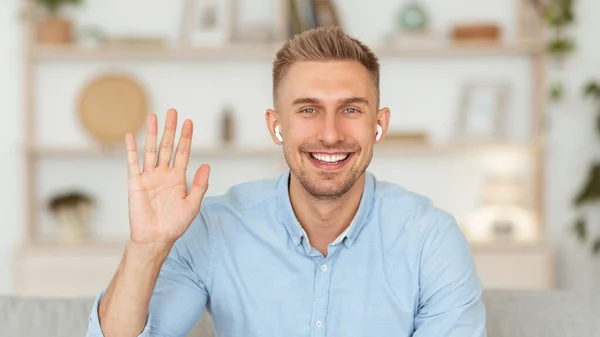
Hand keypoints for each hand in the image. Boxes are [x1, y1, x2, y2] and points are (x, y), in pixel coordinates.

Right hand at [125, 108, 209, 245]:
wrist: (156, 238)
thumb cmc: (175, 224)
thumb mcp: (193, 204)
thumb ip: (200, 185)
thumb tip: (206, 165)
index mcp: (178, 178)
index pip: (183, 152)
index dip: (186, 137)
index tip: (189, 122)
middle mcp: (163, 174)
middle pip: (167, 146)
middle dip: (170, 129)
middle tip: (172, 112)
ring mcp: (149, 177)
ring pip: (150, 150)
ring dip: (152, 133)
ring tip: (153, 116)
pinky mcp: (136, 183)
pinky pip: (132, 163)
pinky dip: (131, 149)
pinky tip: (130, 135)